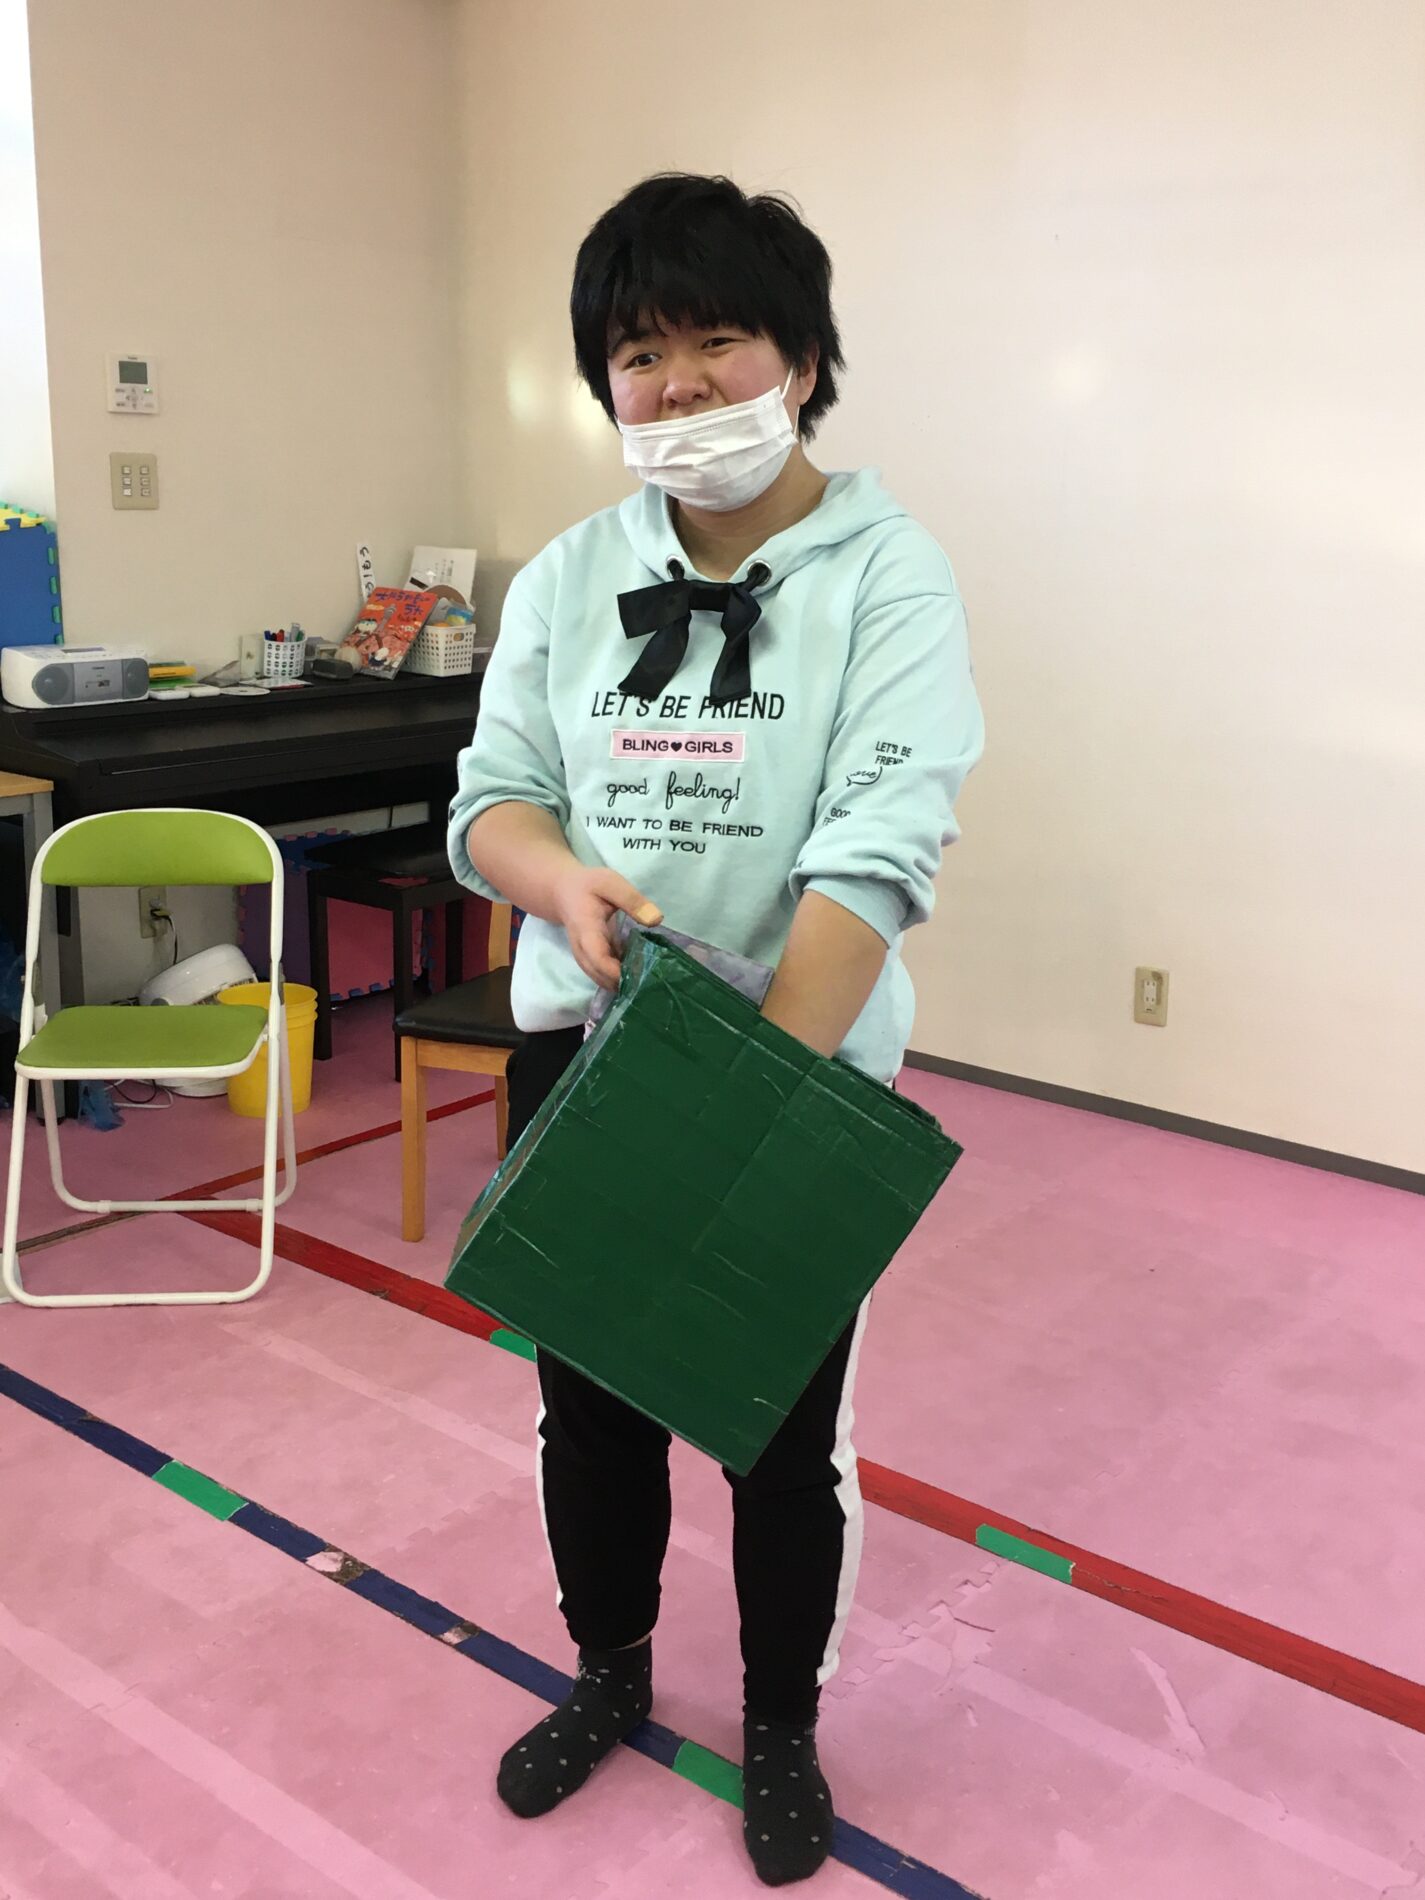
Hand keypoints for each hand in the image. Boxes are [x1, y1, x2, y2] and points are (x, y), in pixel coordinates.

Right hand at [552, 865, 662, 989]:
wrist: (563, 892)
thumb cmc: (588, 886)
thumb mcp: (611, 883)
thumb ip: (632, 900)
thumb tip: (656, 920)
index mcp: (586, 929)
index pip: (597, 957)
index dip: (615, 971)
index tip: (639, 973)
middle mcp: (582, 948)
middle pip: (598, 975)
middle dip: (622, 982)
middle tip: (650, 981)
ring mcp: (585, 956)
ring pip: (600, 979)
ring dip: (621, 983)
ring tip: (647, 980)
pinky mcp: (592, 958)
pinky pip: (603, 975)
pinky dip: (619, 978)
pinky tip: (639, 975)